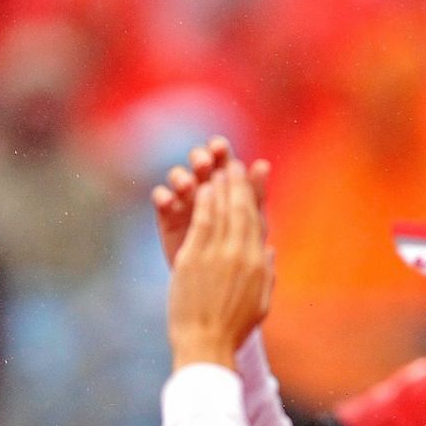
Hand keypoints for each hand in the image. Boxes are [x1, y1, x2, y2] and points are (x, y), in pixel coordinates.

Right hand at [151, 137, 268, 266]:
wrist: (223, 279)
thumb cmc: (243, 248)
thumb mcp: (253, 221)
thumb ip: (256, 193)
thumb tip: (264, 164)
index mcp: (230, 182)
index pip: (223, 159)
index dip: (220, 150)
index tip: (220, 146)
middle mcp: (208, 186)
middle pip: (199, 162)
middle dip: (199, 158)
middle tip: (203, 164)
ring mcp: (187, 199)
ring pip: (178, 176)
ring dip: (181, 177)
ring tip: (188, 187)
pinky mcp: (169, 215)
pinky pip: (161, 198)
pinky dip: (164, 197)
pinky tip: (169, 202)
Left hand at [166, 160, 272, 368]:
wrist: (206, 343)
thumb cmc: (234, 328)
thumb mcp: (260, 302)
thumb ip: (266, 274)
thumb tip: (268, 252)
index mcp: (259, 265)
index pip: (255, 221)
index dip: (251, 196)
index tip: (248, 181)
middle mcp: (240, 255)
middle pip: (239, 211)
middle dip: (236, 184)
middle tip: (232, 163)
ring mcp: (216, 255)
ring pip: (220, 212)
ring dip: (219, 188)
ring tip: (217, 169)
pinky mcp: (192, 259)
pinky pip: (200, 225)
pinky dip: (202, 205)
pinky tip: (202, 190)